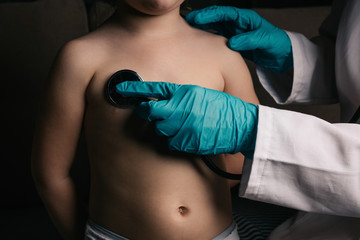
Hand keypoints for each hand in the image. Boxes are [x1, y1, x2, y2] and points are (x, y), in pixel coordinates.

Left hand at [116, 81, 258, 158]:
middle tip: (150, 111)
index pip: (154, 89)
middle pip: (150, 112)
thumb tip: (160, 99)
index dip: (134, 89)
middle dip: (148, 112)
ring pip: (159, 129)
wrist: (240, 127)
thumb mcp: (202, 93)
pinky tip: (187, 136)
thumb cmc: (223, 108)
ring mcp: (183, 127)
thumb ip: (180, 95)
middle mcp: (181, 110)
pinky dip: (175, 140)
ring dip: (165, 128)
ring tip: (179, 125)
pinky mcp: (186, 143)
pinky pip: (171, 143)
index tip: (120, 88)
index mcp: (185, 93)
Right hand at [186, 6, 292, 73]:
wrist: (282, 55)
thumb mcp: (265, 40)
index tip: (197, 19)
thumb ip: (249, 40)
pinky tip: (199, 44)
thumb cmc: (276, 44)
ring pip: (215, 28)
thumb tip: (231, 43)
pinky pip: (218, 39)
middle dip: (201, 19)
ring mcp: (235, 33)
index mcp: (245, 19)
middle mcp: (238, 24)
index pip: (225, 13)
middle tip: (186, 23)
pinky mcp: (234, 43)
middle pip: (216, 18)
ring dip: (202, 29)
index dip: (210, 14)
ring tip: (188, 32)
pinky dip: (208, 39)